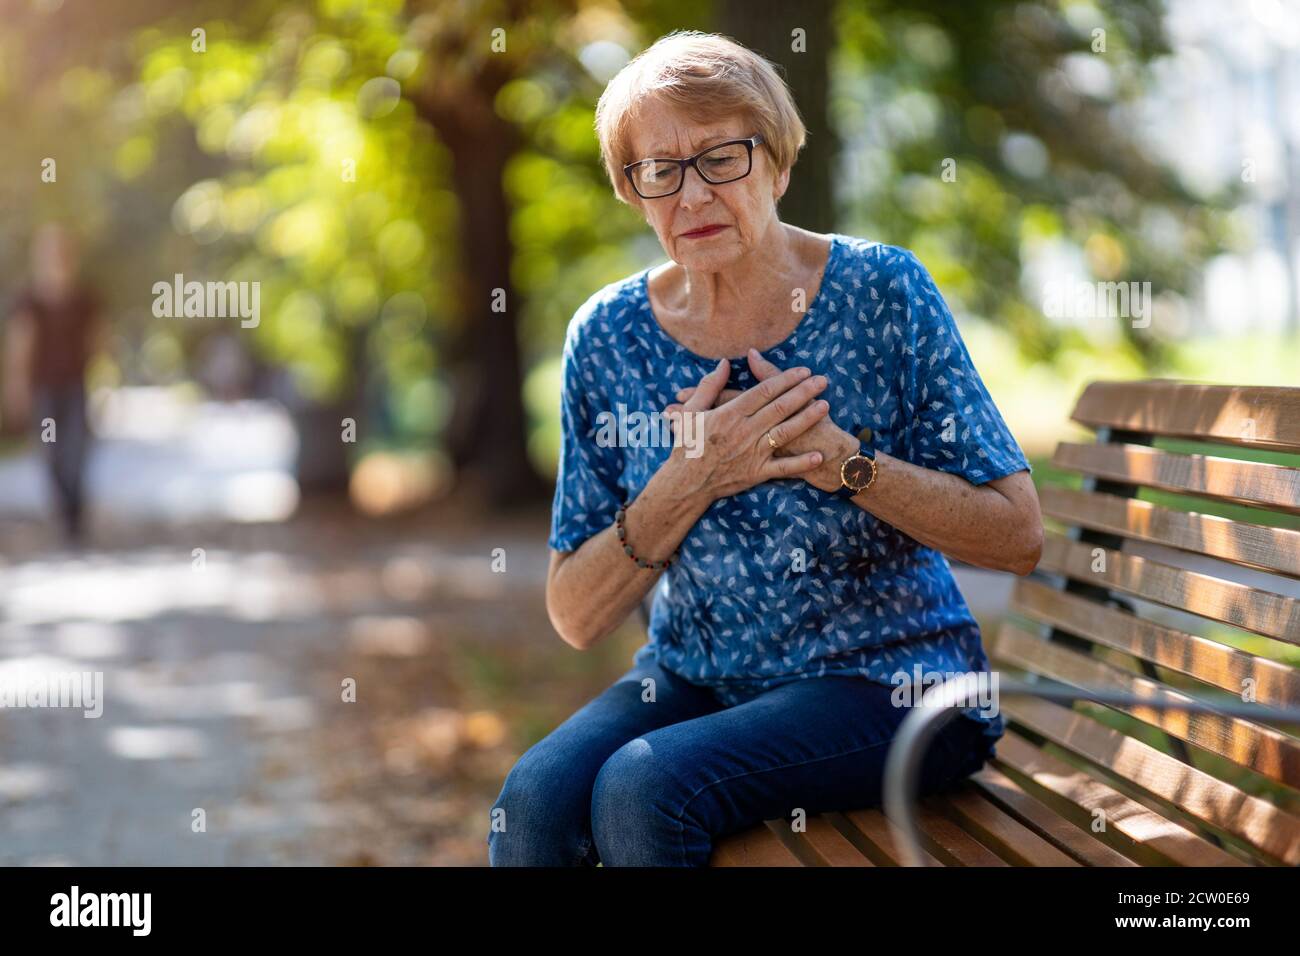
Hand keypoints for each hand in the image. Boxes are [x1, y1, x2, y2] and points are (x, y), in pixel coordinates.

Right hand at [660, 356, 830, 502]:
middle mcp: (743, 431)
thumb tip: (724, 363)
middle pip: (779, 407)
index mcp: (729, 414)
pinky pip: (782, 468)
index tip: (803, 371)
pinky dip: (801, 463)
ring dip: (807, 418)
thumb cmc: (687, 445)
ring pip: (785, 432)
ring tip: (825, 406)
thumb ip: (709, 386)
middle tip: (822, 381)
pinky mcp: (756, 473)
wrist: (685, 484)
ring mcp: (752, 453)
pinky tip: (818, 456)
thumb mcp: (691, 411)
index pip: (763, 391)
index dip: (785, 379)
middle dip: (803, 392)